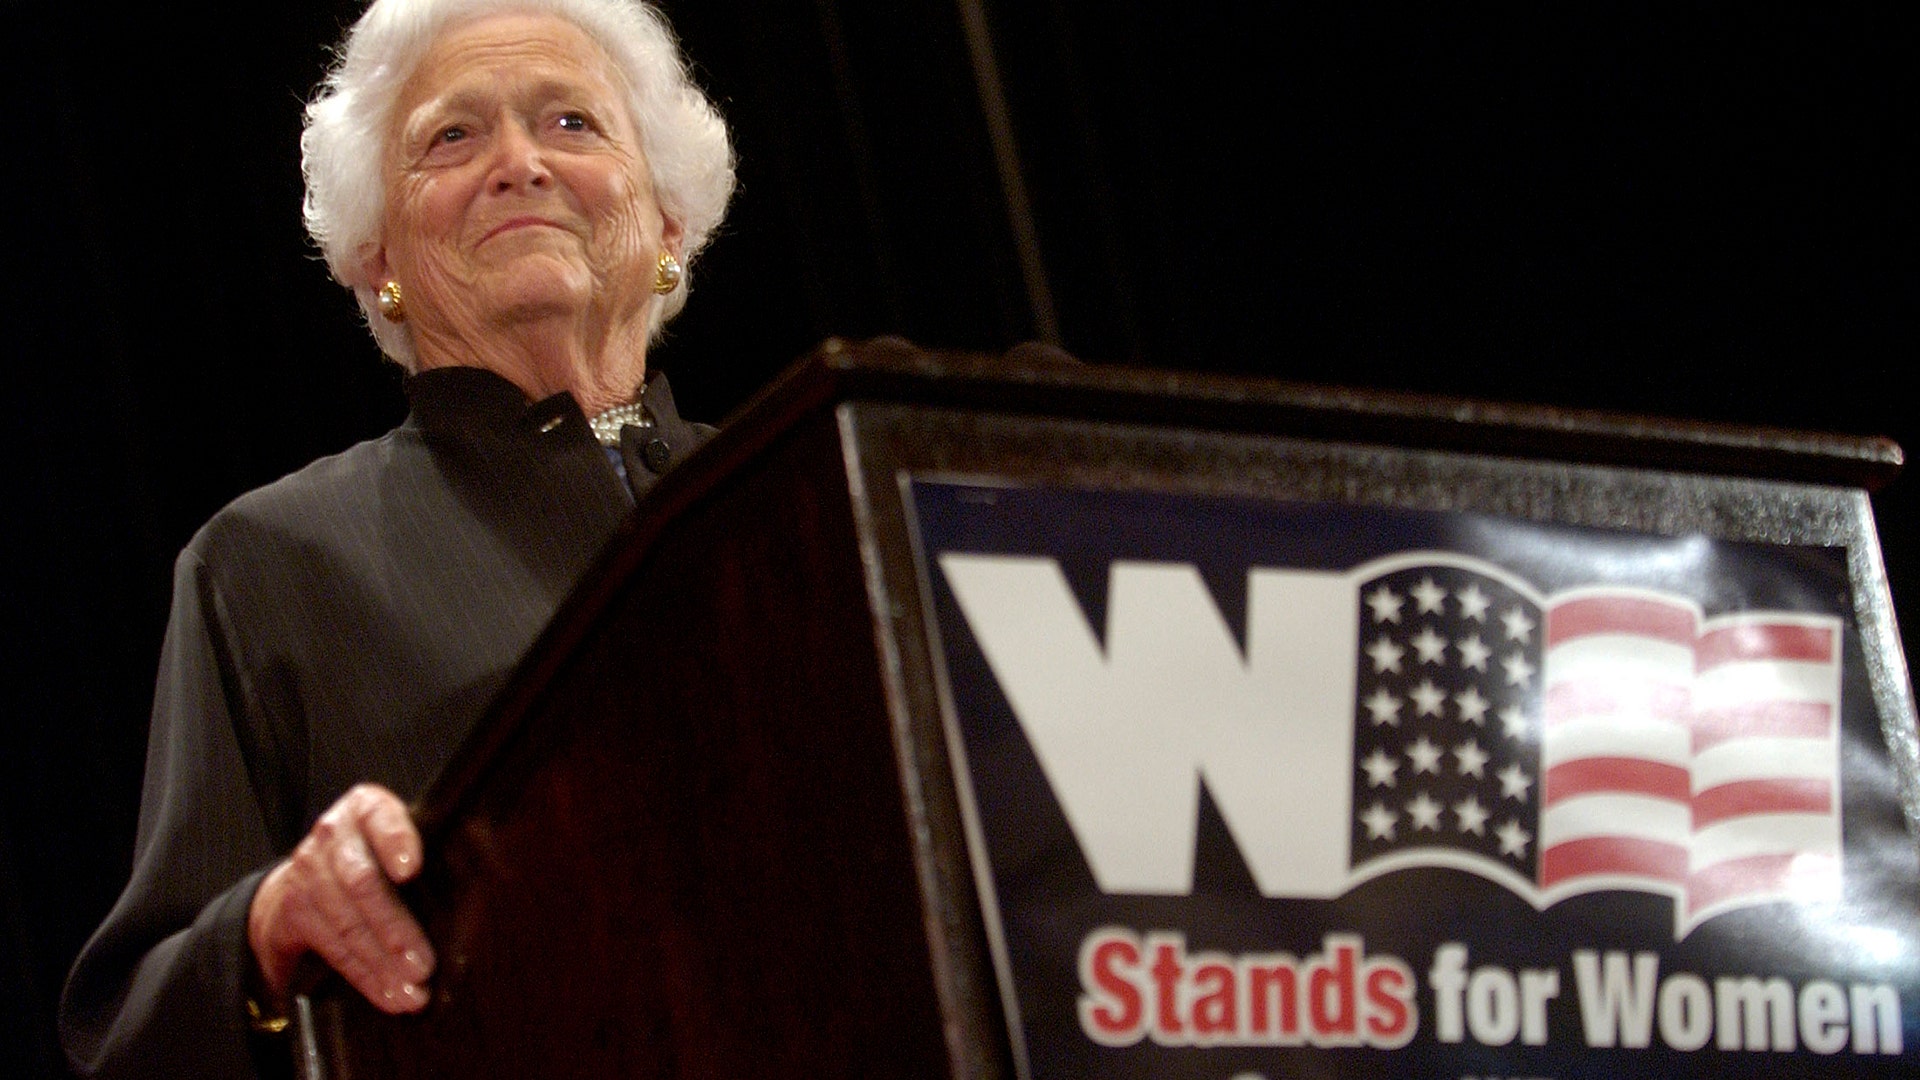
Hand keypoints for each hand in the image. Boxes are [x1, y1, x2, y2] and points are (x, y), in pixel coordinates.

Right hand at [247, 783, 435, 1012]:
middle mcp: (333, 836)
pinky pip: (335, 948)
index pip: (380, 818)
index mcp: (366, 808)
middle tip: (423, 965)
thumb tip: (482, 884)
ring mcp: (308, 873)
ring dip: (383, 964)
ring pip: (348, 923)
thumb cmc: (375, 854)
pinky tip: (389, 995)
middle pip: (362, 882)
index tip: (410, 870)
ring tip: (413, 991)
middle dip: (395, 928)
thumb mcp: (396, 837)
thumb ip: (428, 847)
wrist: (304, 876)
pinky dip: (366, 977)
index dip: (395, 841)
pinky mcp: (296, 911)